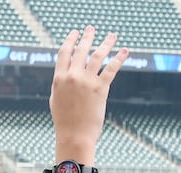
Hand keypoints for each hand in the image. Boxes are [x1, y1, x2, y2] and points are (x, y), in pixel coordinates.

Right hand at [49, 27, 128, 154]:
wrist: (75, 136)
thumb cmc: (65, 122)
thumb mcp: (56, 100)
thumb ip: (60, 84)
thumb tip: (65, 74)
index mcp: (59, 78)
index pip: (64, 53)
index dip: (70, 40)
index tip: (75, 33)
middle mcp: (72, 76)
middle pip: (81, 50)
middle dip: (87, 37)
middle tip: (92, 28)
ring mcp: (87, 82)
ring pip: (97, 56)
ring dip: (106, 43)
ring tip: (112, 36)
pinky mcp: (100, 89)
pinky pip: (111, 69)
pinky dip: (119, 58)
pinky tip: (125, 51)